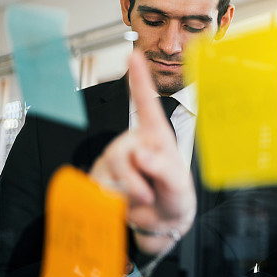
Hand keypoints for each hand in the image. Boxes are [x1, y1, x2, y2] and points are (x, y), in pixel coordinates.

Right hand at [89, 51, 195, 254]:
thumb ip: (163, 169)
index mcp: (155, 136)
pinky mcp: (101, 176)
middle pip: (121, 154)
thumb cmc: (175, 195)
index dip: (139, 80)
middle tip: (150, 194)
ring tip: (143, 198)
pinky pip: (99, 187)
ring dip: (128, 192)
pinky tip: (126, 202)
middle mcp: (133, 142)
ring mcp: (116, 159)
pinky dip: (114, 200)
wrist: (162, 221)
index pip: (146, 104)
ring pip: (110, 171)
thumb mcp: (177, 185)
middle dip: (135, 180)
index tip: (134, 55)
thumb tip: (141, 155)